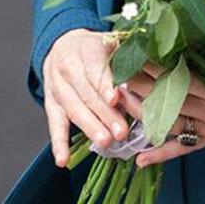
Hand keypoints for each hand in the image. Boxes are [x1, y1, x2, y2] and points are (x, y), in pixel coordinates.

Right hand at [42, 28, 129, 166]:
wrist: (63, 46)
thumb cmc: (97, 48)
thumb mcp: (113, 43)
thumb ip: (128, 58)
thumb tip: (153, 76)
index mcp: (87, 49)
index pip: (95, 69)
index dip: (105, 85)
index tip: (115, 99)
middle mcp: (68, 67)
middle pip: (87, 93)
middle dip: (105, 114)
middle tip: (121, 132)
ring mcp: (57, 87)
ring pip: (73, 109)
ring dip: (90, 127)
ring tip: (105, 142)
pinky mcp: (51, 104)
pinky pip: (54, 125)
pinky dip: (58, 143)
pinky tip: (63, 160)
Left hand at [120, 61, 204, 167]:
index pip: (178, 80)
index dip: (154, 67)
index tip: (133, 51)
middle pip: (167, 100)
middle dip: (139, 84)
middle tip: (114, 69)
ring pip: (170, 123)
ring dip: (142, 113)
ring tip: (117, 100)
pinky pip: (185, 148)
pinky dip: (162, 153)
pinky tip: (139, 159)